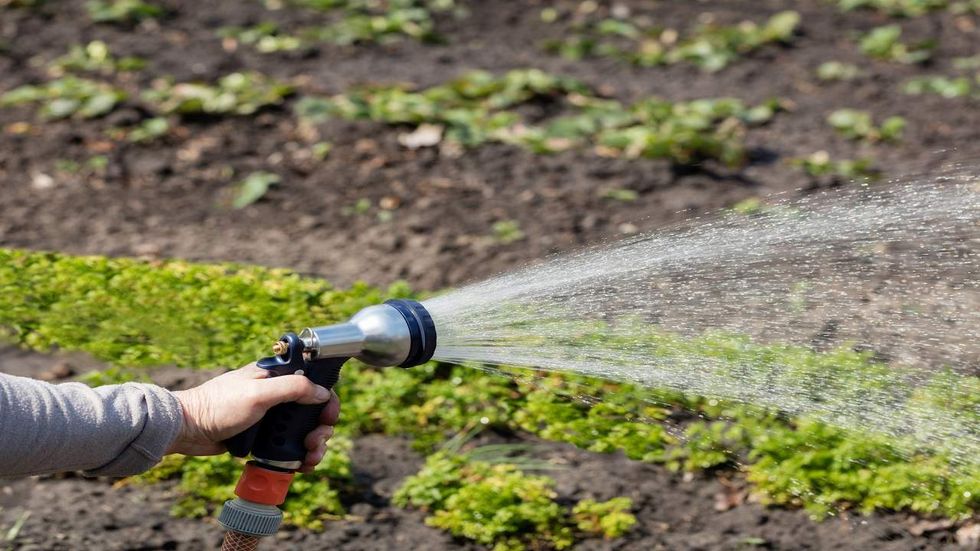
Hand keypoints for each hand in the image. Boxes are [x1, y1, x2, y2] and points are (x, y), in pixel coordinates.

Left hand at [168, 363, 340, 472]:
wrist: (187, 430)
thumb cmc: (218, 406)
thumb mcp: (258, 393)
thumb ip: (292, 388)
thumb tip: (322, 393)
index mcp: (275, 376)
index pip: (313, 382)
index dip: (326, 399)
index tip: (328, 415)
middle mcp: (275, 394)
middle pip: (312, 410)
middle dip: (321, 427)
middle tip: (316, 441)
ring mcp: (269, 416)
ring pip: (302, 430)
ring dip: (314, 444)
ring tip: (310, 457)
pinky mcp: (262, 436)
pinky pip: (287, 444)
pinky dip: (299, 454)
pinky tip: (301, 463)